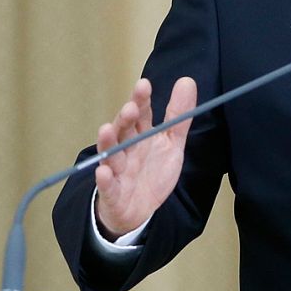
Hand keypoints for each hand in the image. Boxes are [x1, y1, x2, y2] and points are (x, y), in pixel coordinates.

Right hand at [93, 76, 198, 238]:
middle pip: (123, 131)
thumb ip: (179, 115)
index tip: (144, 85)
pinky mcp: (112, 193)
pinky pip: (107, 186)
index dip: (141, 100)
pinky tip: (103, 172)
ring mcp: (117, 170)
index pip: (140, 114)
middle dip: (125, 119)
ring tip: (105, 130)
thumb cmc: (152, 171)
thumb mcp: (171, 143)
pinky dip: (104, 179)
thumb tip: (187, 81)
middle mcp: (126, 149)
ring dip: (107, 142)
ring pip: (110, 154)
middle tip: (130, 108)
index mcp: (140, 135)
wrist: (140, 209)